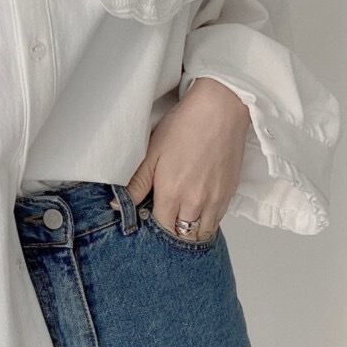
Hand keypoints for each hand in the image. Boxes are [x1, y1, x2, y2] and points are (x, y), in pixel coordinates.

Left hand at [125, 77, 251, 240]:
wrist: (220, 110)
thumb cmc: (184, 126)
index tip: (149, 219)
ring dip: (190, 232)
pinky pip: (217, 221)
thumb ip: (136, 183)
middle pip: (182, 236)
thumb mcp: (152, 153)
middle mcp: (195, 202)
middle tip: (164, 222)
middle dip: (171, 234)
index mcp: (172, 193)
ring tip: (180, 222)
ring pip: (202, 234)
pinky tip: (197, 212)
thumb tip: (117, 205)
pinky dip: (206, 222)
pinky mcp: (230, 194)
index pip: (161, 228)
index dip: (153, 227)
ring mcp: (215, 200)